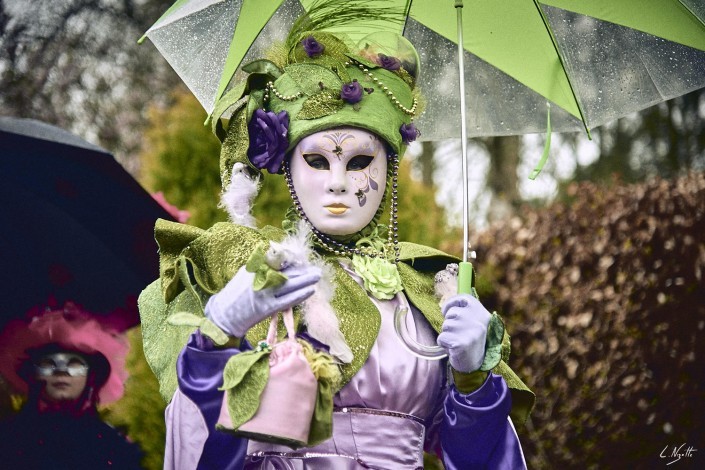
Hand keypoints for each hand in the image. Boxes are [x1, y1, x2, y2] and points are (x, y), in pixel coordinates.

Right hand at [205, 265, 320, 337]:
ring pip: (290, 285)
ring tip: (317, 276)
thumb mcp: (246, 274)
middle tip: (316, 267)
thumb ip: (262, 266)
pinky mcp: (267, 308)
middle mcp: (259, 279)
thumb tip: (283, 261)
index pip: (278, 261)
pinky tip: (310, 290)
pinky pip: (287, 300)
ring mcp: (264, 294)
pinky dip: (300, 295)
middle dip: (303, 269)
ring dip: (306, 280)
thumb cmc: (235, 293)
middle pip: (286, 271)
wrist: (224, 314)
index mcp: (254, 268)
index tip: (302, 260)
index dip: (293, 260)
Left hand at [436, 294, 490, 372]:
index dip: (451, 303)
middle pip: (451, 313)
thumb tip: (446, 303)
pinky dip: (444, 344)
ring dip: (447, 335)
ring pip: (445, 326)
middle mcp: (477, 321)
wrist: (475, 366)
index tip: (447, 312)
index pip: (463, 298)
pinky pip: (441, 338)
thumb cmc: (470, 342)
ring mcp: (469, 332)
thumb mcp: (474, 324)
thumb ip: (464, 312)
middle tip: (459, 335)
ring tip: (458, 342)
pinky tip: (454, 349)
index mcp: (482, 314)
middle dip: (450, 324)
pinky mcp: (460, 343)